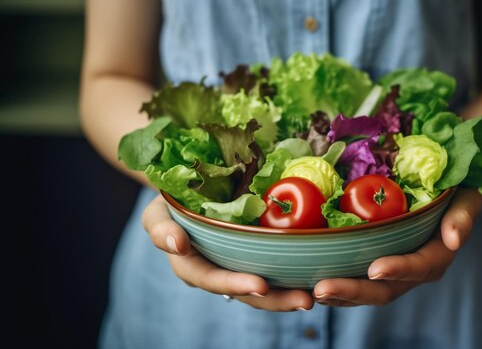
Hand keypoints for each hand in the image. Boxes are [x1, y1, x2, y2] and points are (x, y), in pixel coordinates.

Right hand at [141, 195, 314, 310]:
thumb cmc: (169, 202)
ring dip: (288, 294)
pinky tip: (317, 276)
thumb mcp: (156, 212)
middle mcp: (216, 272)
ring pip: (263, 287)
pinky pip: (274, 268)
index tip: (260, 285)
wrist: (187, 189)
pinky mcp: (255, 255)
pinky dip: (293, 275)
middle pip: (245, 292)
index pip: (211, 279)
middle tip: (303, 300)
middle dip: (274, 300)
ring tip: (314, 296)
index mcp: (192, 266)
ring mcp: (236, 266)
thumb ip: (160, 229)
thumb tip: (177, 244)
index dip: (234, 285)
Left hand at [312, 188, 481, 306]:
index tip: (375, 269)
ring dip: (339, 294)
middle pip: (385, 289)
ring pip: (366, 291)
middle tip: (323, 289)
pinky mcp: (374, 263)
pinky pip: (355, 278)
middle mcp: (413, 270)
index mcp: (437, 255)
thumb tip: (454, 240)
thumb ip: (463, 216)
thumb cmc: (458, 190)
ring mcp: (392, 270)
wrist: (447, 191)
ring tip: (310, 291)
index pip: (420, 267)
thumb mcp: (466, 197)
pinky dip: (334, 283)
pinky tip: (308, 282)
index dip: (399, 270)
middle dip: (354, 291)